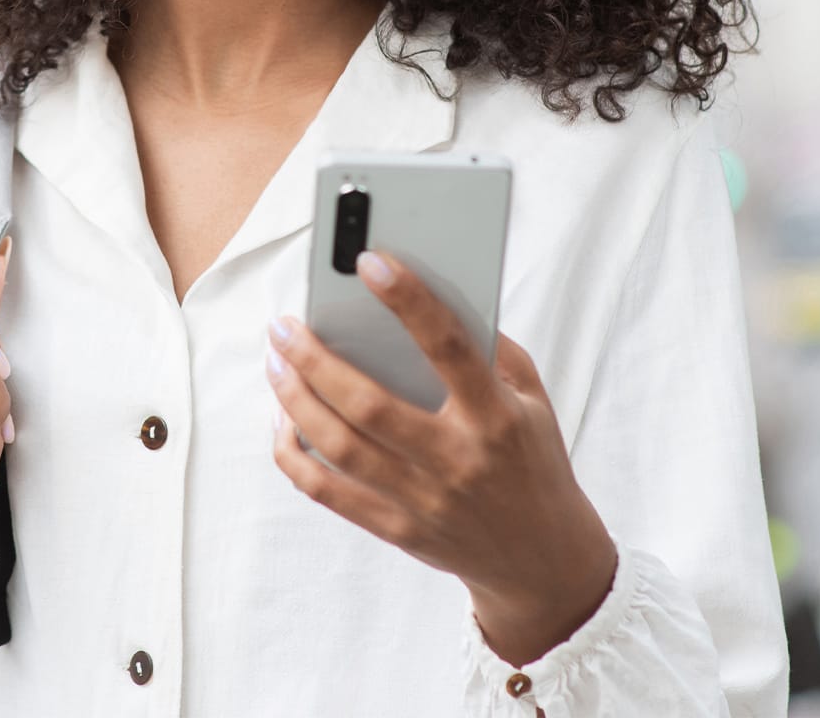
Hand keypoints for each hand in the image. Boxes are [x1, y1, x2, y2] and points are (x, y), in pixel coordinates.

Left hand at [266, 248, 616, 663]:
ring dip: (295, 399)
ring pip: (340, 447)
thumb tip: (428, 295)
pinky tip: (282, 423)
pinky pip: (329, 493)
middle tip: (284, 325)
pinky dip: (294, 456)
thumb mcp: (533, 400)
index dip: (408, 299)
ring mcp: (425, 500)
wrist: (543, 560)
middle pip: (369, 404)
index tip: (368, 260)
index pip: (447, 346)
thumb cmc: (533, 461)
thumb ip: (492, 348)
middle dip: (315, 358)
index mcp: (495, 416)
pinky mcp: (399, 531)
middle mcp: (457, 459)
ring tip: (275, 362)